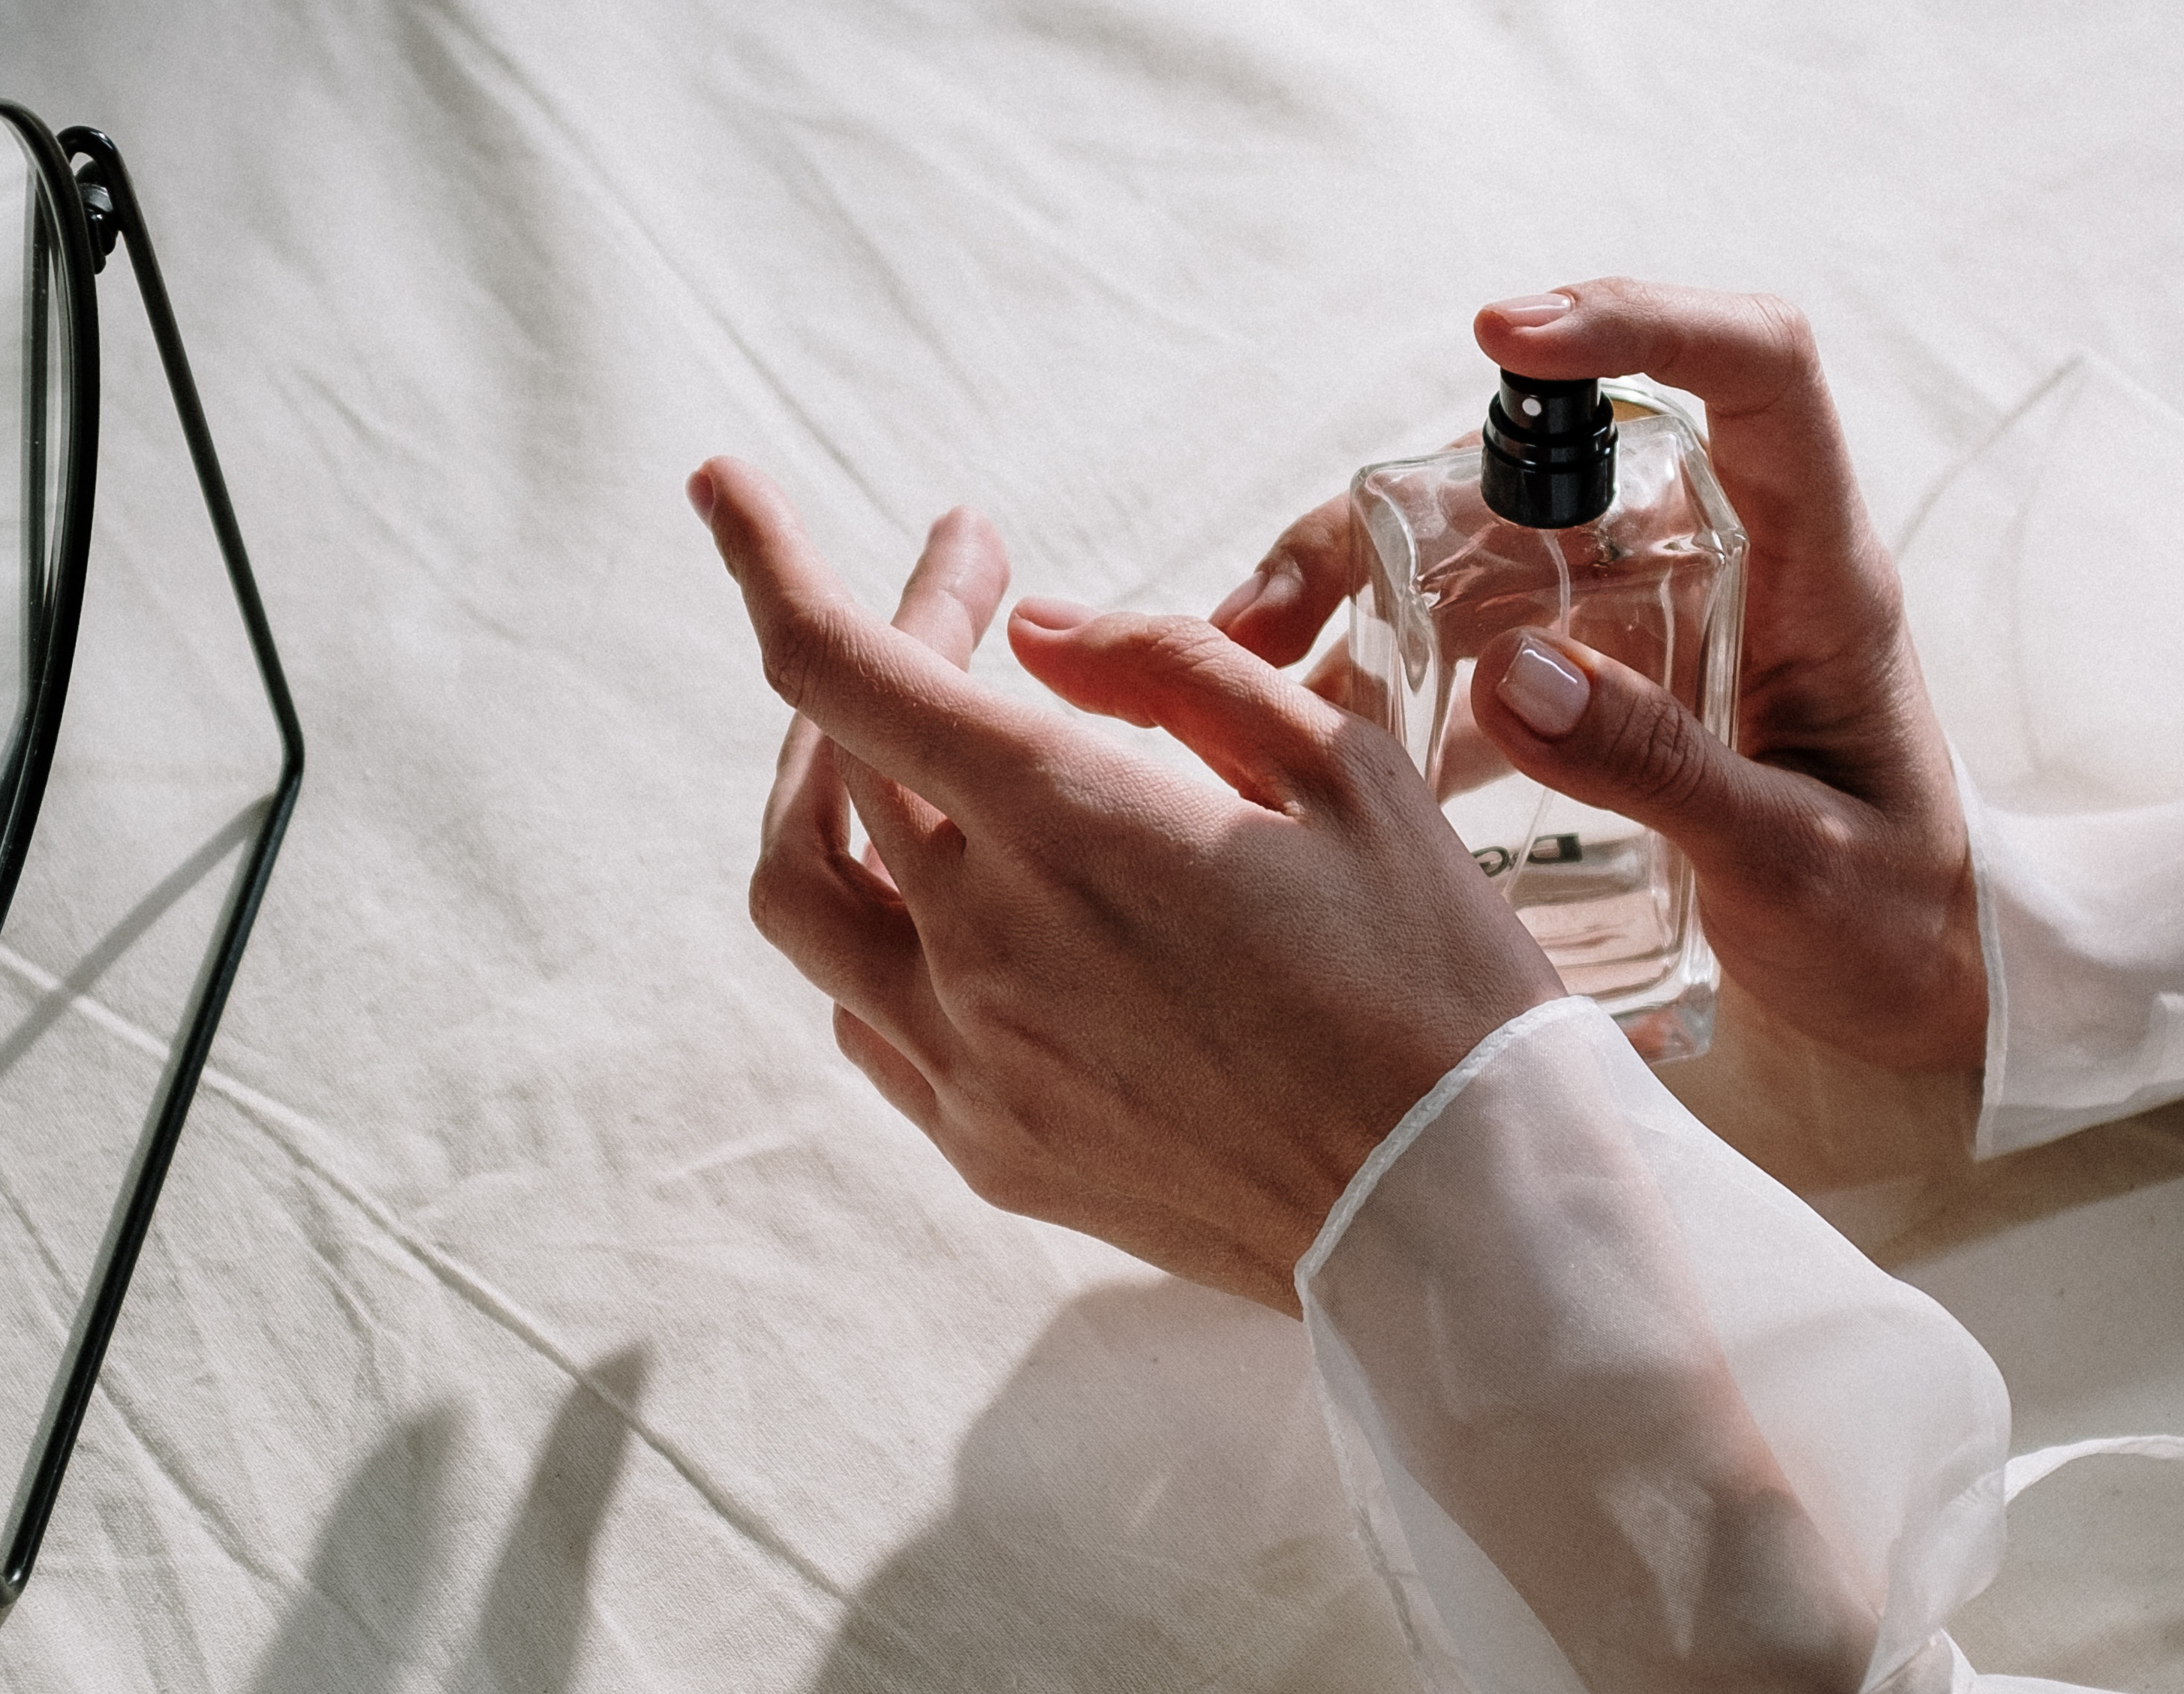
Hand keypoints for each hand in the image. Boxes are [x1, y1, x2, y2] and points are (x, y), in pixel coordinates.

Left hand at [693, 456, 1561, 1313]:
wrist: (1459, 1213)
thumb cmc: (1426, 977)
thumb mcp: (1340, 768)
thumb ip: (1166, 670)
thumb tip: (1035, 633)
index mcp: (1068, 823)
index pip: (843, 667)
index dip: (763, 560)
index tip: (724, 487)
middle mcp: (982, 943)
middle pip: (831, 760)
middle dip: (882, 646)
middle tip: (974, 601)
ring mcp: (969, 1060)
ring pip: (805, 897)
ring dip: (824, 791)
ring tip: (906, 742)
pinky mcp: (985, 1147)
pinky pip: (862, 1013)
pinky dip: (873, 925)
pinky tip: (951, 895)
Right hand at [1214, 279, 1986, 1088]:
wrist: (1907, 987)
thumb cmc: (1889, 919)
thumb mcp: (1795, 864)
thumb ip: (1667, 770)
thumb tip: (1512, 669)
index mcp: (1821, 570)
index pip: (1759, 371)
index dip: (1641, 320)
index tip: (1504, 337)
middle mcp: (1725, 560)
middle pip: (1554, 457)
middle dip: (1398, 499)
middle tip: (1275, 604)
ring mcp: (1649, 613)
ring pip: (1486, 539)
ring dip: (1359, 576)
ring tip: (1248, 654)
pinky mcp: (1598, 675)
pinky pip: (1473, 630)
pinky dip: (1383, 657)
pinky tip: (1303, 716)